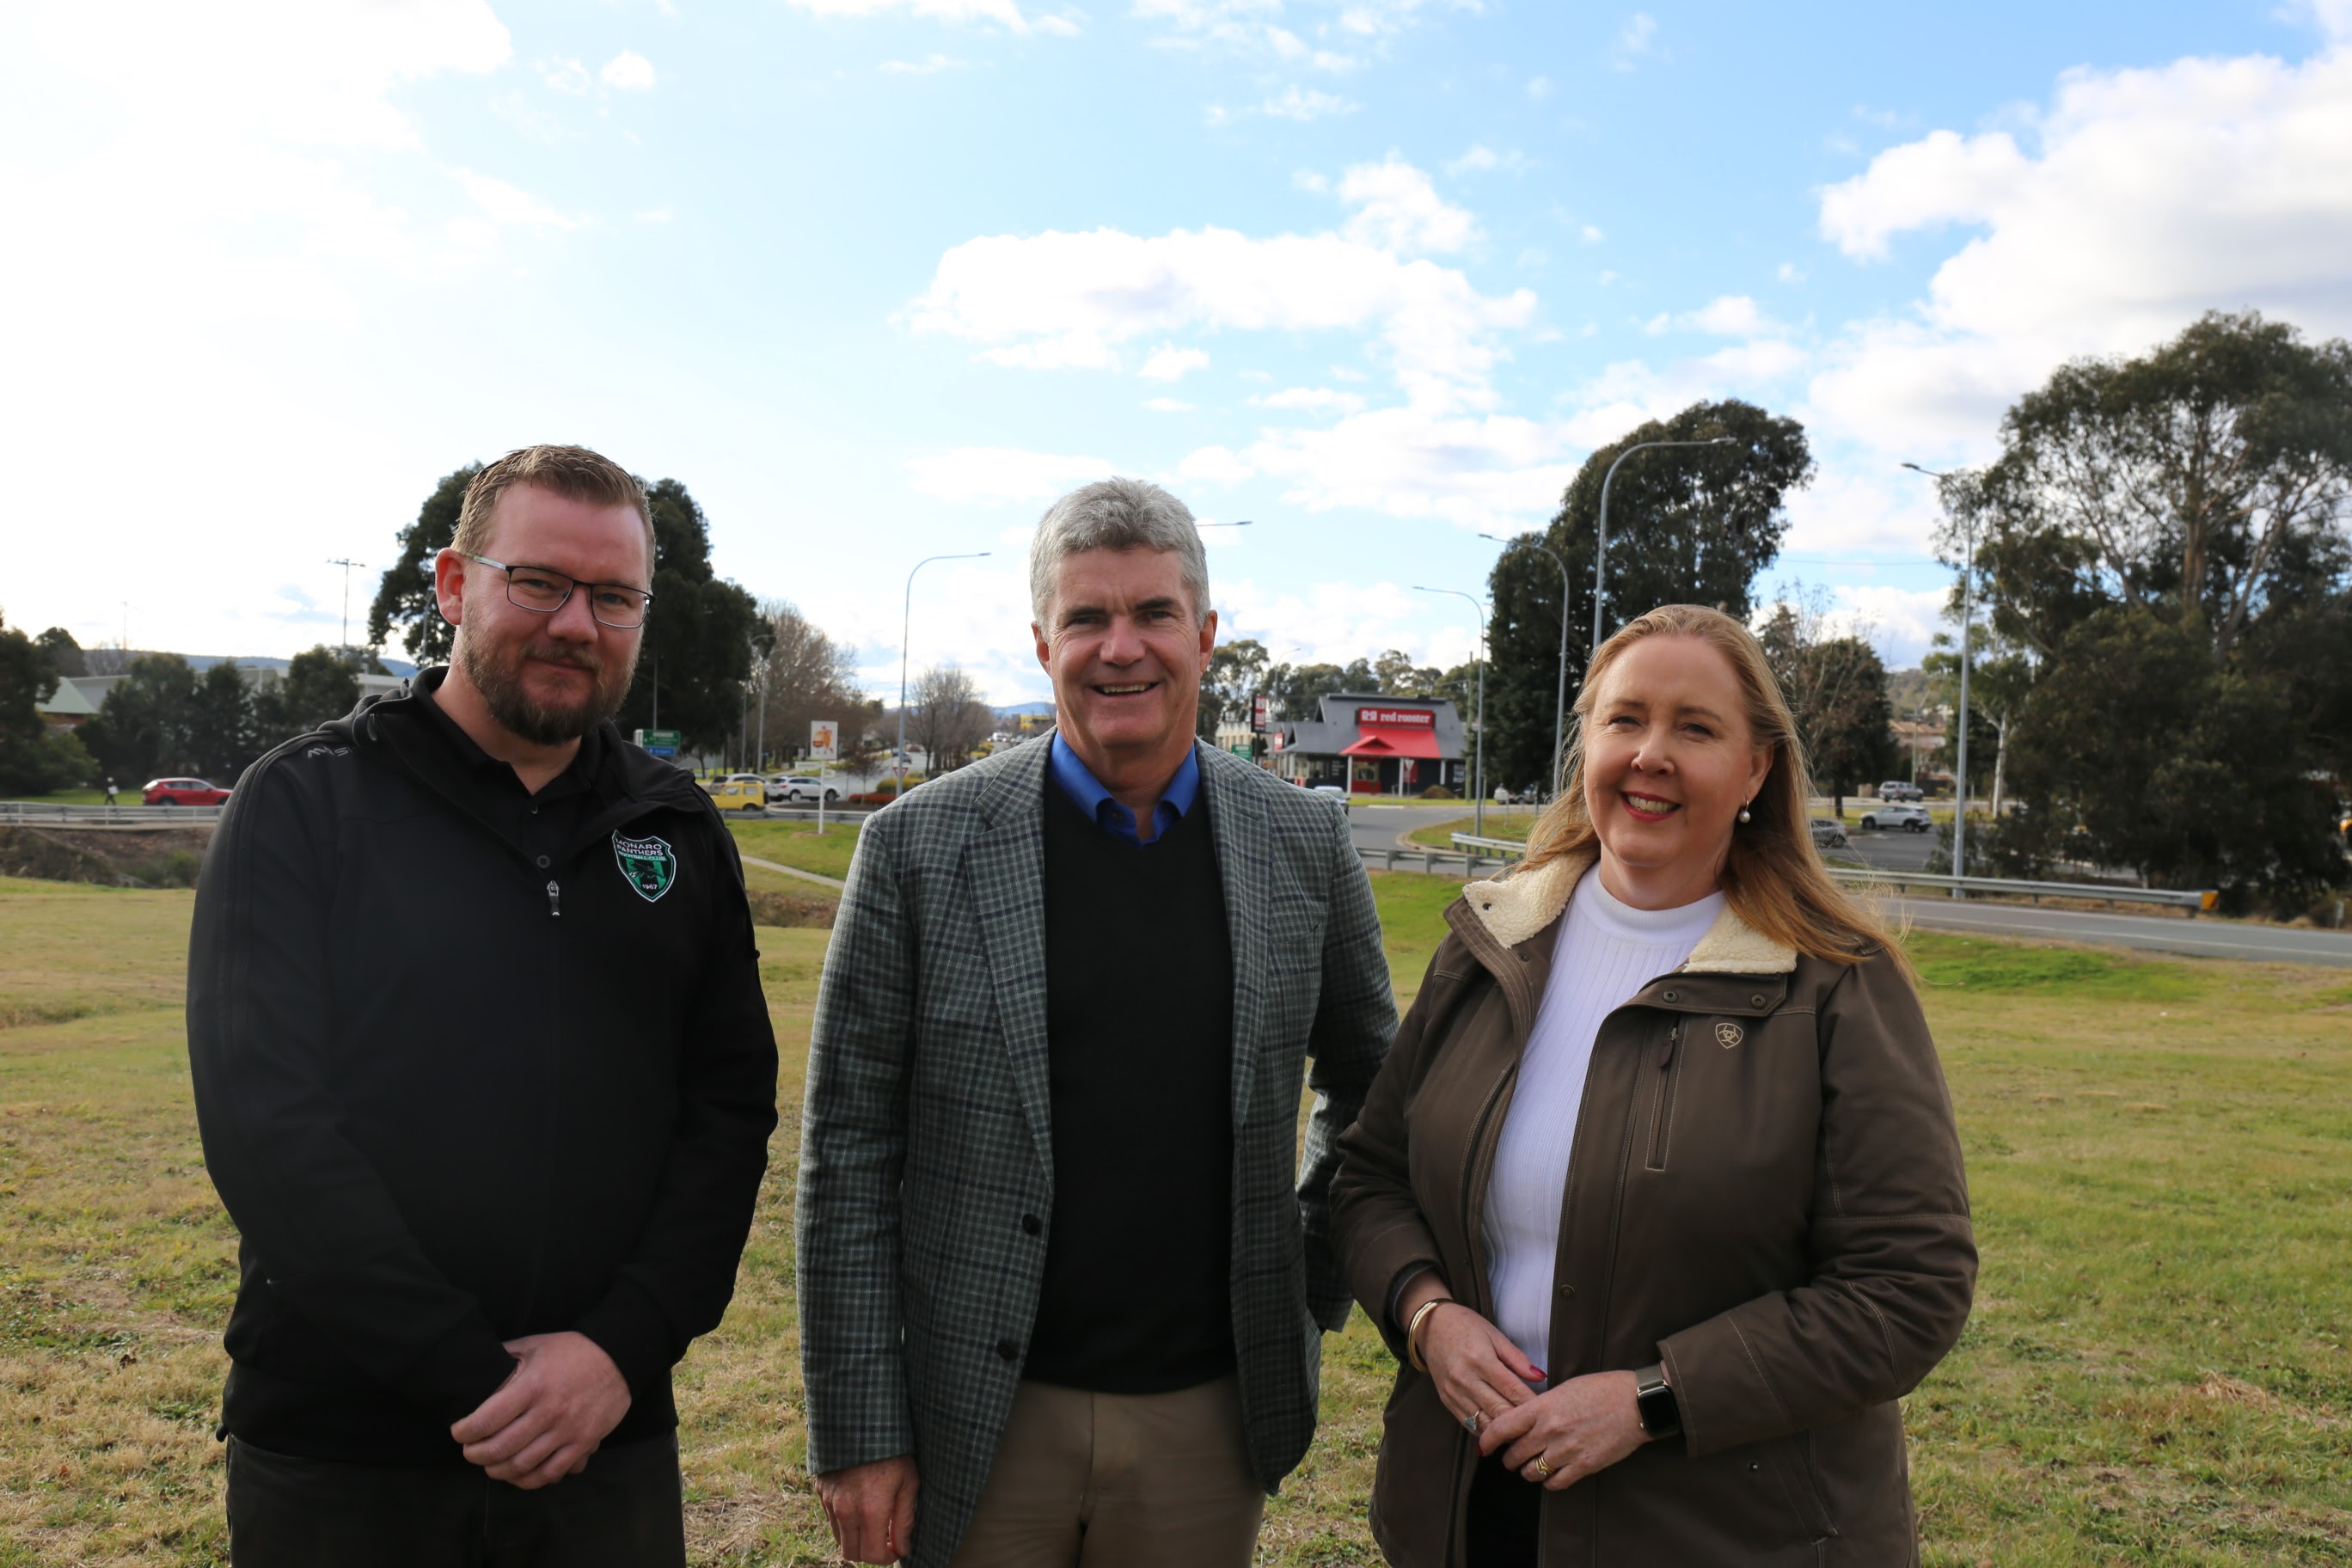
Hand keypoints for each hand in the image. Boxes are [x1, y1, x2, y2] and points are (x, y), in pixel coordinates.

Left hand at [448, 1332, 631, 1489]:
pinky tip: (518, 1474)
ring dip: (498, 1471)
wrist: (619, 1357)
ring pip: (522, 1466)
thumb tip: (478, 1367)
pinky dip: (529, 1480)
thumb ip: (505, 1356)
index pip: (487, 1420)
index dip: (465, 1431)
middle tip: (470, 1451)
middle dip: (476, 1455)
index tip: (459, 1432)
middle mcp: (548, 1412)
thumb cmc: (573, 1350)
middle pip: (500, 1448)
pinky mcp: (583, 1444)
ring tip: (490, 1464)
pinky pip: (551, 1473)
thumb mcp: (535, 1344)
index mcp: (533, 1386)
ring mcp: (567, 1431)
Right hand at [815, 1455, 918, 1564]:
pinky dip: (845, 1522)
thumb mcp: (908, 1482)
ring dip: (856, 1538)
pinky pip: (832, 1519)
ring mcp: (830, 1500)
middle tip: (885, 1539)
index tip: (896, 1549)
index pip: (872, 1555)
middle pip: (852, 1553)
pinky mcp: (821, 1491)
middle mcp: (846, 1509)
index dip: (886, 1558)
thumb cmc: (893, 1450)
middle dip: (870, 1552)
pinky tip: (860, 1505)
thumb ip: (905, 1520)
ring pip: (839, 1538)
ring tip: (874, 1522)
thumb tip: (902, 1549)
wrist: (862, 1419)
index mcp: (870, 1509)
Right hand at [1407, 1288, 1542, 1436]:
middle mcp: (1465, 1379)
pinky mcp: (1446, 1400)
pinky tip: (1499, 1432)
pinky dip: (1486, 1431)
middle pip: (1499, 1410)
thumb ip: (1517, 1359)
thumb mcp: (1495, 1335)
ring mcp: (1453, 1392)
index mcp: (1480, 1360)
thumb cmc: (1466, 1326)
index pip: (1511, 1389)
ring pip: (1484, 1423)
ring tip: (1521, 1434)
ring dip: (1504, 1431)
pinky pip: (1469, 1424)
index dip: (1531, 1403)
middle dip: (1520, 1421)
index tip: (1546, 1410)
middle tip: (1538, 1427)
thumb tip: (1541, 1377)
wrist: (1431, 1326)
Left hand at [1479, 1369, 1646, 1489]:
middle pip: (1515, 1454)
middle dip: (1509, 1458)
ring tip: (1532, 1466)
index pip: (1502, 1427)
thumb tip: (1524, 1419)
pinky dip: (1549, 1481)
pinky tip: (1552, 1474)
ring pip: (1531, 1472)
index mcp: (1542, 1407)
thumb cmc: (1601, 1389)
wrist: (1635, 1403)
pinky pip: (1555, 1483)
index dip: (1488, 1439)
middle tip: (1511, 1457)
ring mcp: (1566, 1450)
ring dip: (1528, 1471)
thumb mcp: (1564, 1388)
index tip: (1484, 1446)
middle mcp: (1550, 1431)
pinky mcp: (1584, 1466)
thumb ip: (1541, 1406)